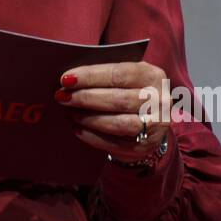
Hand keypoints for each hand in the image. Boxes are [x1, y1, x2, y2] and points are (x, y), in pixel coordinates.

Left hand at [55, 62, 171, 163]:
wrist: (152, 121)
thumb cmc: (130, 91)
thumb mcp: (127, 77)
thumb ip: (105, 73)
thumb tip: (70, 77)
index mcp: (153, 75)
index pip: (119, 73)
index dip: (91, 76)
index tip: (66, 78)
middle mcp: (159, 100)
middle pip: (118, 99)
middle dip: (86, 97)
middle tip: (62, 96)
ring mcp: (155, 126)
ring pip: (118, 123)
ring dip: (89, 118)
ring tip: (70, 112)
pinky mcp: (144, 146)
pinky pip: (115, 143)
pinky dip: (92, 136)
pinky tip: (77, 129)